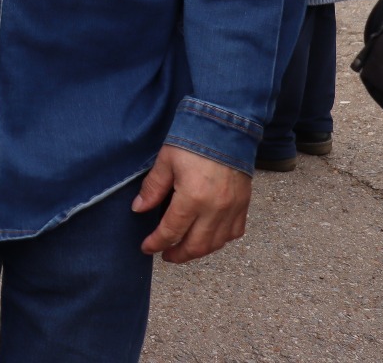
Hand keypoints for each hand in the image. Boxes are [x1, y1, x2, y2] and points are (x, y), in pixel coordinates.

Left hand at [135, 145, 251, 263]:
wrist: (226, 128)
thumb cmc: (193, 141)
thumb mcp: (165, 161)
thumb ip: (153, 188)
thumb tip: (138, 209)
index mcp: (193, 198)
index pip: (171, 231)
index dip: (156, 243)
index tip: (146, 248)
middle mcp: (215, 209)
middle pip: (196, 245)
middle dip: (178, 254)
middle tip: (165, 255)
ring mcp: (233, 209)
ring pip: (216, 244)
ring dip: (198, 251)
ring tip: (183, 250)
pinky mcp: (244, 205)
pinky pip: (234, 233)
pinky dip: (219, 240)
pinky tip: (208, 238)